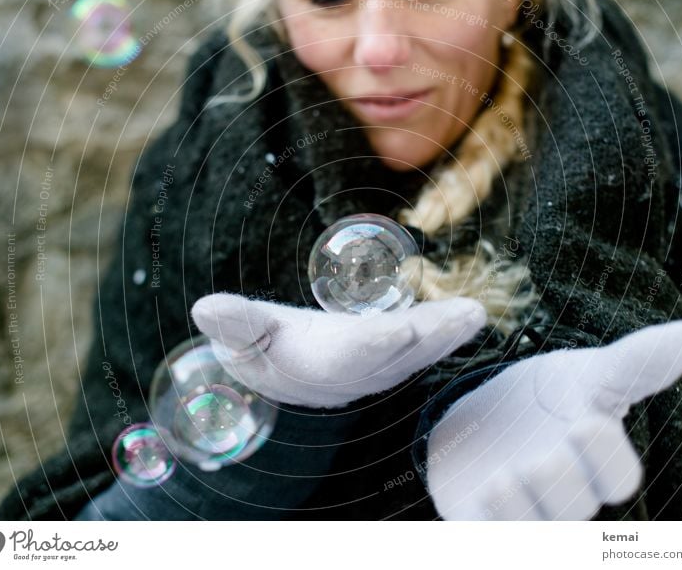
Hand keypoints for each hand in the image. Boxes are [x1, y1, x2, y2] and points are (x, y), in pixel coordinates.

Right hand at [191, 292, 486, 407]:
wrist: (282, 371)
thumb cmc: (261, 346)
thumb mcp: (241, 331)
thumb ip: (232, 322)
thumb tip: (205, 309)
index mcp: (319, 365)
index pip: (350, 356)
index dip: (375, 343)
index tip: (405, 326)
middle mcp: (354, 371)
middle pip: (398, 355)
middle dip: (432, 338)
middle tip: (467, 316)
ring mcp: (376, 367)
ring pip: (417, 353)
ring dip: (448, 335)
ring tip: (476, 314)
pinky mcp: (390, 357)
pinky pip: (422, 346)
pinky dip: (445, 332)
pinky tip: (469, 316)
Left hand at [425, 319, 681, 519]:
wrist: (480, 420)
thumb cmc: (546, 400)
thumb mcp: (582, 375)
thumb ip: (635, 362)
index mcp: (596, 464)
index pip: (617, 477)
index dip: (605, 457)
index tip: (583, 423)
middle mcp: (565, 497)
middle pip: (576, 507)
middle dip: (561, 485)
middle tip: (540, 460)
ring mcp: (524, 514)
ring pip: (534, 530)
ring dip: (521, 510)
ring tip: (505, 477)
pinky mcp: (482, 522)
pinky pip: (490, 535)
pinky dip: (488, 519)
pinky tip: (481, 491)